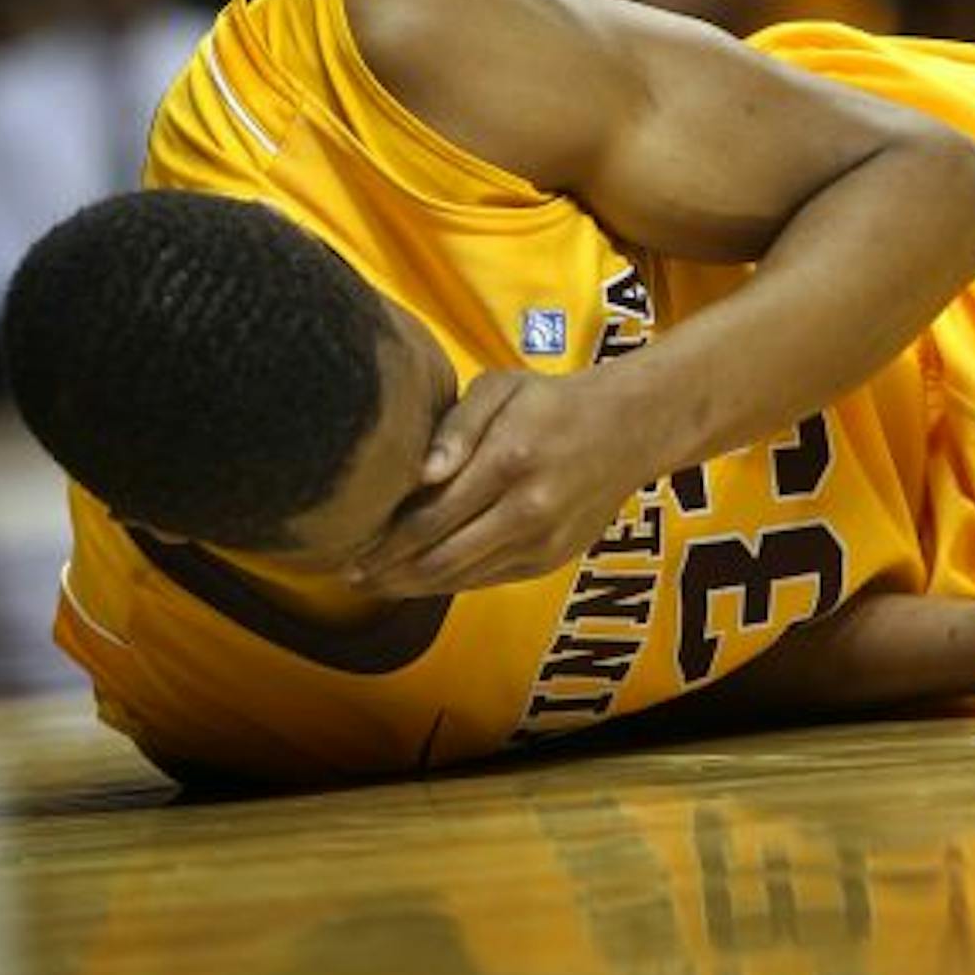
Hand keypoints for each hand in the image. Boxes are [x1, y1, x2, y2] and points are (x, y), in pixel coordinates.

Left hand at [348, 369, 659, 597]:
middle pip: (440, 559)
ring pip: (463, 579)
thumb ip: (456, 427)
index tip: (346, 552)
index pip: (430, 518)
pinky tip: (420, 578)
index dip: (382, 544)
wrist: (629, 430)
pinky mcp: (551, 560)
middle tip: (348, 576)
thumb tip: (420, 474)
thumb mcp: (500, 388)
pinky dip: (449, 583)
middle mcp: (526, 510)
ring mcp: (542, 541)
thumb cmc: (550, 402)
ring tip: (374, 583)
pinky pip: (488, 580)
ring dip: (413, 587)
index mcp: (507, 461)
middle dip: (388, 574)